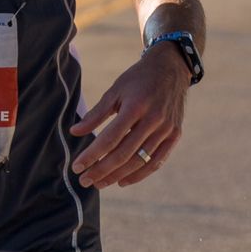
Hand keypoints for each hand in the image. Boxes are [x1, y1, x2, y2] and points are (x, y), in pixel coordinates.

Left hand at [69, 43, 188, 187]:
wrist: (172, 68)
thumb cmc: (138, 79)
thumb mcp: (115, 90)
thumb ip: (96, 113)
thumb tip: (74, 132)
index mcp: (135, 106)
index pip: (110, 138)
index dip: (92, 155)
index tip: (77, 167)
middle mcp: (153, 120)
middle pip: (124, 154)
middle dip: (101, 170)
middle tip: (84, 181)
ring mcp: (166, 129)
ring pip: (139, 161)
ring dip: (117, 176)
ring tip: (99, 183)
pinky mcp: (175, 135)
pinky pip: (156, 161)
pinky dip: (140, 174)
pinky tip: (122, 181)